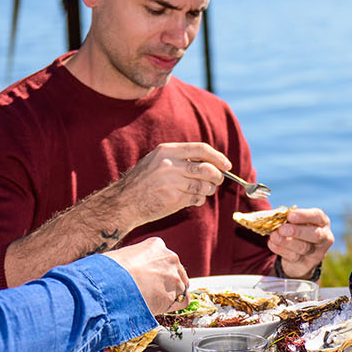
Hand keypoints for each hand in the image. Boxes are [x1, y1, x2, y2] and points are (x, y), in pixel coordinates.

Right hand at [104, 237, 188, 314]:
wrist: (110, 283)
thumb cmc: (109, 269)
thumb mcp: (122, 255)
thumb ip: (133, 260)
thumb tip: (127, 269)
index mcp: (156, 245)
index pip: (165, 258)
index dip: (158, 270)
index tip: (150, 278)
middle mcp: (169, 259)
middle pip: (176, 271)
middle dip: (167, 282)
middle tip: (153, 291)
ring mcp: (173, 277)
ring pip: (180, 287)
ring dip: (169, 294)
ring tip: (151, 300)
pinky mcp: (171, 296)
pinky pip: (183, 301)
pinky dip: (175, 305)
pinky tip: (163, 307)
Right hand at [111, 142, 230, 226]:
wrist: (124, 202)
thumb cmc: (144, 180)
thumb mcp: (158, 160)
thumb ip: (182, 158)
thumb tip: (213, 163)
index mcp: (167, 150)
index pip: (201, 149)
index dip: (218, 157)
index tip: (227, 165)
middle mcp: (170, 164)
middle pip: (206, 169)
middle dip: (217, 176)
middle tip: (218, 180)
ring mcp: (171, 182)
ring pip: (204, 186)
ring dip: (208, 190)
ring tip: (203, 191)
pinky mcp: (173, 199)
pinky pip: (196, 199)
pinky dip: (198, 200)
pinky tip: (192, 199)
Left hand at [267, 207, 333, 279]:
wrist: (301, 255)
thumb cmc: (298, 230)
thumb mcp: (298, 222)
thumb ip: (291, 219)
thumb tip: (279, 218)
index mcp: (322, 222)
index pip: (317, 216)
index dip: (304, 216)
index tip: (290, 215)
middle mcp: (324, 237)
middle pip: (315, 235)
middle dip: (298, 231)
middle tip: (282, 229)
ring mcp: (317, 252)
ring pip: (304, 247)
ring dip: (286, 241)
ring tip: (273, 236)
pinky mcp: (307, 264)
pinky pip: (294, 257)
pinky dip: (281, 250)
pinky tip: (272, 244)